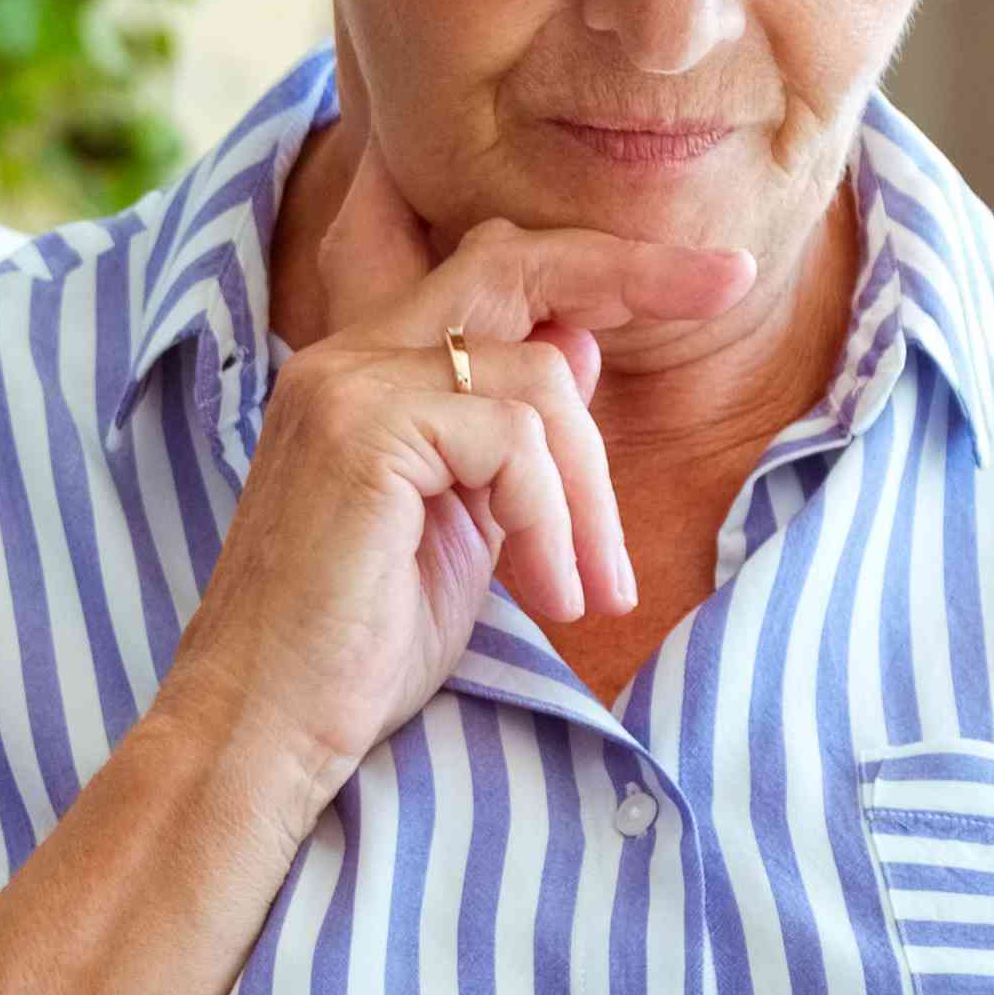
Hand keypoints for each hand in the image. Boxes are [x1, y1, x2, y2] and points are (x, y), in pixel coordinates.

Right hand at [149, 134, 753, 792]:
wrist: (262, 730)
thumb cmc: (354, 652)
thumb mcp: (465, 529)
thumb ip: (510, 439)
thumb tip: (579, 347)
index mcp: (364, 374)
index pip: (488, 271)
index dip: (597, 264)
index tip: (711, 278)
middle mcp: (346, 360)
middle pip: (513, 265)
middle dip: (633, 269)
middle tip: (731, 286)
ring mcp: (347, 388)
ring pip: (537, 378)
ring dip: (589, 494)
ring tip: (588, 590)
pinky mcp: (362, 432)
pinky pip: (513, 439)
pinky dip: (551, 519)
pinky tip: (546, 594)